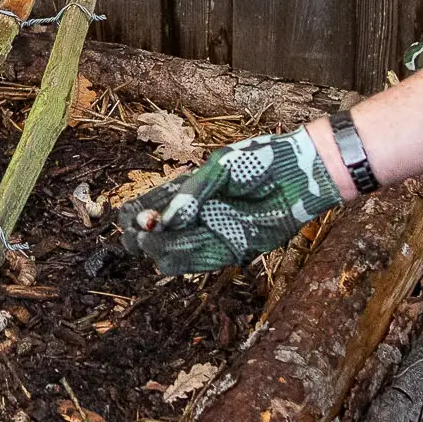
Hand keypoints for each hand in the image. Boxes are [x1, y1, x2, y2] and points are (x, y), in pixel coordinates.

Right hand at [116, 129, 340, 274]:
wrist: (298, 174)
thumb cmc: (259, 161)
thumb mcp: (219, 168)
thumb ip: (192, 193)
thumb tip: (167, 219)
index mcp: (191, 191)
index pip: (154, 205)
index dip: (135, 212)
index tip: (124, 217)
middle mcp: (199, 215)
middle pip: (160, 233)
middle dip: (143, 235)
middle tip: (136, 233)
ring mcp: (215, 232)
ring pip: (177, 250)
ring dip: (160, 249)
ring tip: (147, 243)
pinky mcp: (234, 248)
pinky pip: (202, 260)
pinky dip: (183, 259)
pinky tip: (165, 257)